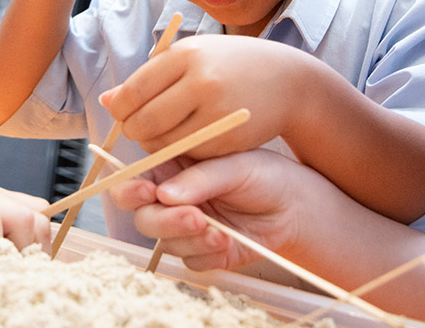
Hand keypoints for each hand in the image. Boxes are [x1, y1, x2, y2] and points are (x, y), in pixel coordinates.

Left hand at [99, 35, 330, 156]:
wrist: (290, 81)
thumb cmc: (231, 66)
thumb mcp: (192, 56)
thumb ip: (149, 78)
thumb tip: (107, 101)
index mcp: (185, 55)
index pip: (132, 92)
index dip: (120, 109)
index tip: (124, 113)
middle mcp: (200, 81)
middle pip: (142, 122)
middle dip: (135, 131)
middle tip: (144, 128)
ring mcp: (217, 112)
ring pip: (162, 144)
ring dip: (156, 145)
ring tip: (167, 132)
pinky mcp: (230, 138)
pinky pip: (188, 154)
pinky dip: (183, 153)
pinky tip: (193, 138)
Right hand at [109, 150, 315, 271]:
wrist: (295, 207)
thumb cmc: (264, 174)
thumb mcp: (235, 165)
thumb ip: (200, 178)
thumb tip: (165, 194)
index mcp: (170, 169)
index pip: (132, 180)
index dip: (130, 189)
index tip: (148, 191)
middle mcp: (171, 199)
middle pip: (144, 217)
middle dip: (165, 221)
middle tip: (195, 217)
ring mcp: (185, 228)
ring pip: (164, 242)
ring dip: (189, 239)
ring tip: (220, 231)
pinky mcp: (202, 252)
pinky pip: (189, 260)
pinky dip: (206, 254)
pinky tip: (227, 242)